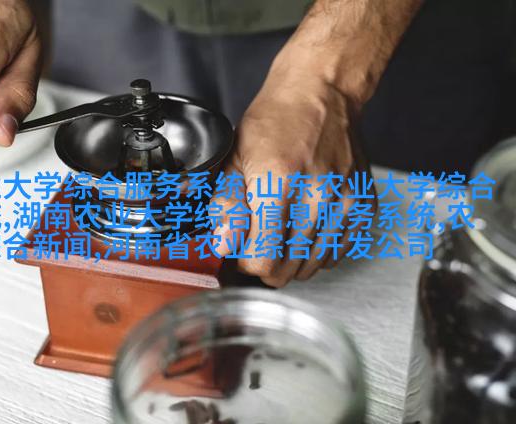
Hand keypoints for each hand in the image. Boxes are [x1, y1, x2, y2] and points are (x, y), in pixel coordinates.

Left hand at [211, 0, 420, 285]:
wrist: (322, 93)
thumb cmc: (276, 121)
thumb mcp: (235, 157)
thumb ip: (226, 204)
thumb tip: (225, 243)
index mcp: (279, 186)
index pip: (263, 262)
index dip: (245, 262)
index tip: (241, 250)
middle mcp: (317, 199)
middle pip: (288, 271)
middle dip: (267, 264)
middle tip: (259, 241)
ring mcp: (345, 205)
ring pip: (313, 267)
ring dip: (292, 259)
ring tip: (283, 229)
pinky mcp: (362, 206)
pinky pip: (337, 253)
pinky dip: (318, 250)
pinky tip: (306, 226)